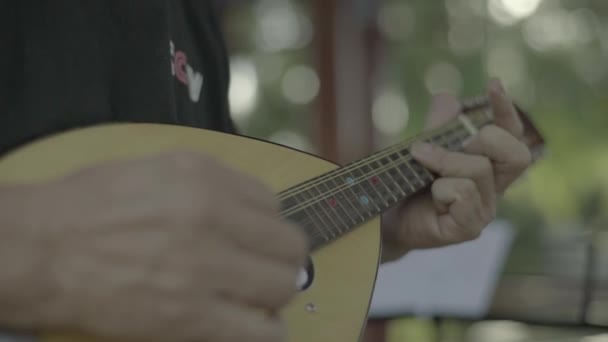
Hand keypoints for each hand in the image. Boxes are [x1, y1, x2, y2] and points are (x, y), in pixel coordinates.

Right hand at [20, 152, 307, 340]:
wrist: (40, 250)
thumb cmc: (88, 205)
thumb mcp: (155, 168)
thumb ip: (210, 184)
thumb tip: (251, 208)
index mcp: (204, 177)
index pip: (273, 203)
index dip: (266, 223)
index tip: (255, 237)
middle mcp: (213, 218)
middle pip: (288, 245)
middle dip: (280, 258)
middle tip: (264, 267)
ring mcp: (206, 268)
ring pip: (282, 286)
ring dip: (275, 292)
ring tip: (256, 295)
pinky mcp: (192, 316)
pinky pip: (260, 331)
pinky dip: (267, 330)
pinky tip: (256, 325)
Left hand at [382, 79, 531, 258]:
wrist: (386, 218)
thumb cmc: (409, 184)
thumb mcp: (423, 148)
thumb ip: (438, 126)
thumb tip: (448, 97)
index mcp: (489, 166)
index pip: (511, 134)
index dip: (505, 109)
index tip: (493, 84)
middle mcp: (493, 188)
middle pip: (516, 153)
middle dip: (481, 139)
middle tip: (449, 145)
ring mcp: (484, 211)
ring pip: (478, 170)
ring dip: (443, 161)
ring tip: (421, 167)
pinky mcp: (468, 228)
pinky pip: (462, 193)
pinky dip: (440, 188)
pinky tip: (430, 198)